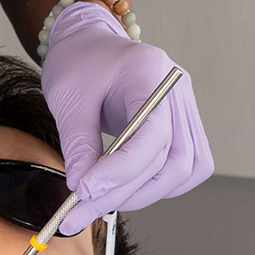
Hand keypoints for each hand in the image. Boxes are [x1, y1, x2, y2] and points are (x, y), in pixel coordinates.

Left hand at [39, 4, 212, 228]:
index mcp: (150, 71)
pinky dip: (159, 186)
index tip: (86, 191)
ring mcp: (184, 107)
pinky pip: (186, 166)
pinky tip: (125, 189)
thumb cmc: (79, 61)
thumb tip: (84, 190)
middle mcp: (177, 89)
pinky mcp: (182, 124)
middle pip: (171, 158)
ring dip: (145, 194)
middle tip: (81, 210)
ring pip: (185, 169)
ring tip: (100, 202)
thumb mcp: (68, 98)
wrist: (88, 44)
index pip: (153, 133)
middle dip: (126, 192)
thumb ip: (78, 144)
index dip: (122, 169)